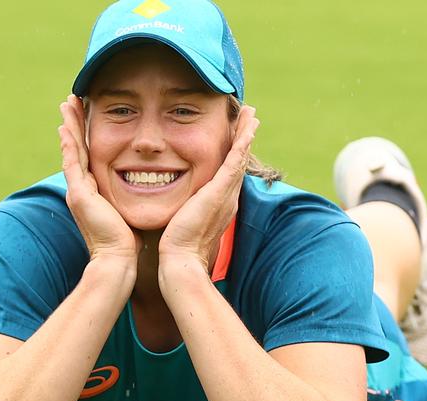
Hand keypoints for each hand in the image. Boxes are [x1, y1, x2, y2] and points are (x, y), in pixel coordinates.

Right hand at [58, 95, 140, 262]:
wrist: (118, 261)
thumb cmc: (129, 243)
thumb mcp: (130, 213)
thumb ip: (133, 199)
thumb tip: (152, 191)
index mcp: (95, 193)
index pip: (90, 157)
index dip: (87, 136)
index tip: (88, 116)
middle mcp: (83, 190)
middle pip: (77, 149)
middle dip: (75, 124)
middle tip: (72, 101)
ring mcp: (79, 191)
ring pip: (72, 150)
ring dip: (70, 126)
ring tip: (67, 103)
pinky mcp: (80, 194)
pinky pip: (73, 162)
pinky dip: (69, 143)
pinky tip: (66, 126)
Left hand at [158, 105, 258, 271]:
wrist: (181, 259)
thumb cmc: (177, 247)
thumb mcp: (183, 223)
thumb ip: (184, 212)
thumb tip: (174, 209)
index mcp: (219, 204)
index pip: (228, 173)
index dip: (233, 154)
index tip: (235, 137)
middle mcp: (228, 197)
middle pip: (239, 161)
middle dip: (244, 139)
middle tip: (251, 119)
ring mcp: (227, 194)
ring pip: (240, 157)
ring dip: (246, 134)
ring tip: (252, 115)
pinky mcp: (221, 191)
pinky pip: (235, 160)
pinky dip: (242, 142)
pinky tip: (248, 127)